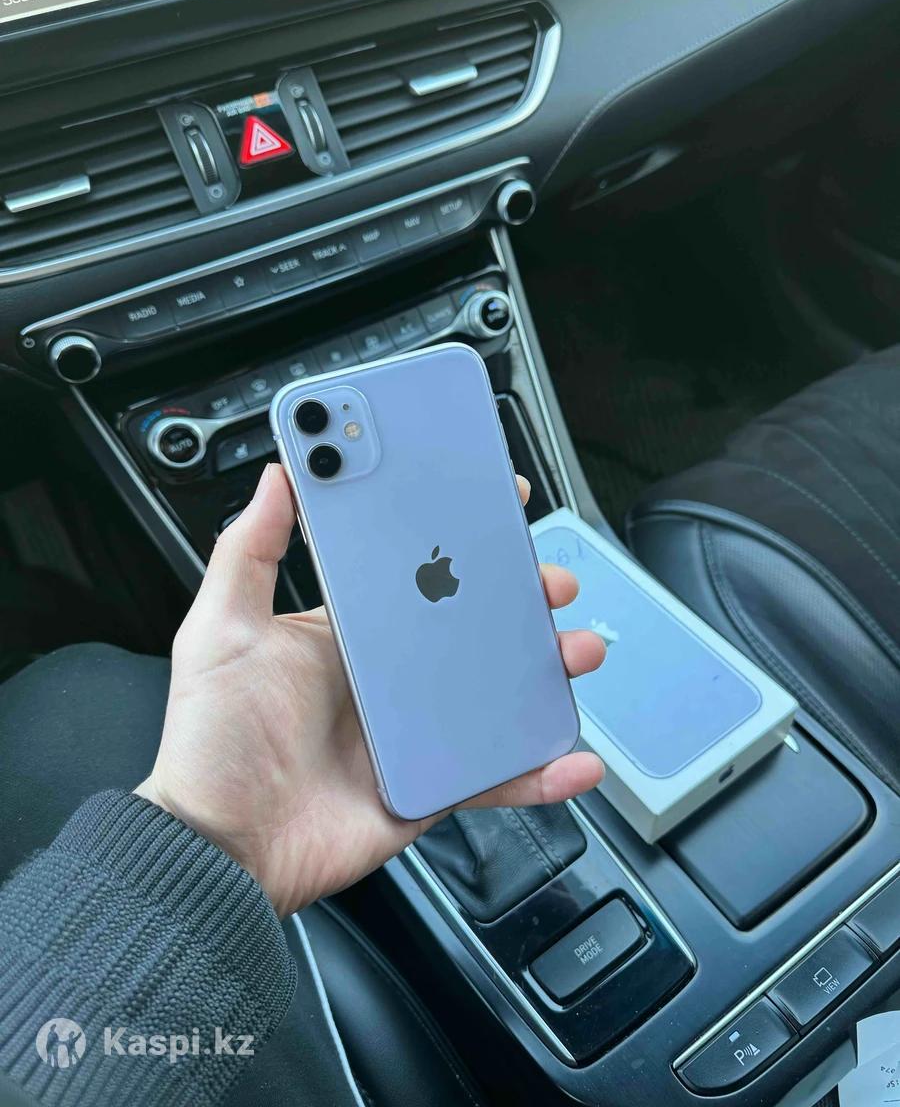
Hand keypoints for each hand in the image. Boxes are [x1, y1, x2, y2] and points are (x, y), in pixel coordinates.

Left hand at [136, 464, 604, 915]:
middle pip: (471, 626)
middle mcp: (387, 677)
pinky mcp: (431, 784)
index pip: (414, 571)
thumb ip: (248, 551)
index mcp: (347, 633)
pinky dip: (542, 770)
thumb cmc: (213, 742)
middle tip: (548, 581)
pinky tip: (574, 759)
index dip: (457, 538)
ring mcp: (415, 731)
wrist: (222, 849)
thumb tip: (275, 478)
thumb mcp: (222, 631)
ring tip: (575, 651)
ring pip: (498, 693)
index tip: (494, 505)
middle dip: (520, 598)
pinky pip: (497, 775)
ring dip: (546, 670)